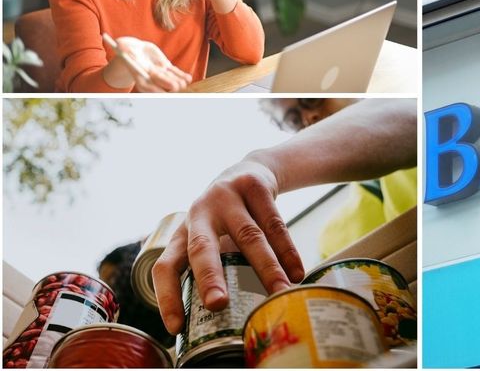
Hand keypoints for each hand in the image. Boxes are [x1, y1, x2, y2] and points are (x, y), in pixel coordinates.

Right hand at [105, 36, 191, 91]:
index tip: (168, 89)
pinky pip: (178, 75)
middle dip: (173, 86)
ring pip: (175, 83)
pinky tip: (187, 77)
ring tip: (184, 80)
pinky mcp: (167, 68)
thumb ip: (122, 47)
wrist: (133, 48)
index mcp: (140, 78)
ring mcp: (161, 74)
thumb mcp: (122, 46)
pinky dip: (183, 77)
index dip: (160, 91)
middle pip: (164, 88)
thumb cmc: (125, 47)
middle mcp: (151, 79)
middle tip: (176, 83)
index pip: (150, 89)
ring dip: (180, 81)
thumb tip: (121, 45)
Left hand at [151, 160, 304, 334]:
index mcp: (182, 232)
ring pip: (248, 236)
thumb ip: (211, 266)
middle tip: (218, 304)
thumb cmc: (227, 217)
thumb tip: (223, 318)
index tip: (177, 328)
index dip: (166, 297)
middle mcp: (199, 213)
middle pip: (201, 247)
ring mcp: (226, 196)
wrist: (250, 169)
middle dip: (209, 277)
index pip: (165, 266)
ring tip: (279, 292)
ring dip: (266, 267)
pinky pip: (275, 224)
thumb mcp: (210, 236)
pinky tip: (296, 272)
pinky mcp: (254, 186)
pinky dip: (288, 251)